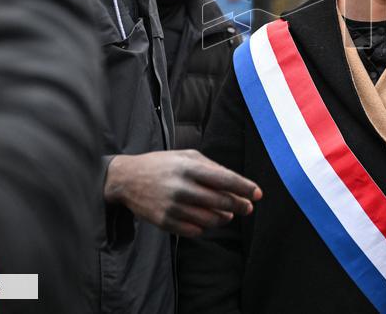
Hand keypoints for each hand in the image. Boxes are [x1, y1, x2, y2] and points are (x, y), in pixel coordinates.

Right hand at [104, 150, 261, 236]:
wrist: (127, 179)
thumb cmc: (163, 164)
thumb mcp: (187, 156)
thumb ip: (212, 167)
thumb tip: (237, 184)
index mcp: (190, 167)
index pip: (226, 179)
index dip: (245, 188)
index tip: (258, 194)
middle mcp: (182, 188)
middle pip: (221, 202)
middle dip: (240, 205)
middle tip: (248, 207)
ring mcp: (173, 207)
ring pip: (210, 219)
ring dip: (224, 218)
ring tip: (228, 214)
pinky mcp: (165, 222)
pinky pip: (195, 230)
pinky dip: (205, 227)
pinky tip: (207, 220)